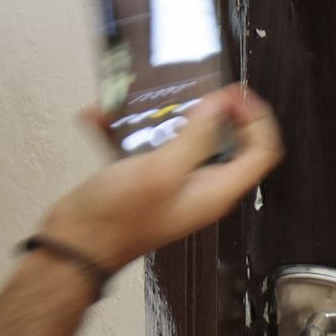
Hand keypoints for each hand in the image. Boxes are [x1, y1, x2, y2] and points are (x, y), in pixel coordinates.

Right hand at [39, 84, 282, 272]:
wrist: (74, 246)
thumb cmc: (116, 220)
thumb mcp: (162, 171)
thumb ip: (196, 137)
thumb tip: (220, 106)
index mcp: (215, 190)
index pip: (261, 151)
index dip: (256, 118)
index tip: (233, 94)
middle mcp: (199, 187)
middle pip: (228, 141)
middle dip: (212, 110)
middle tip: (198, 89)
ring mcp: (172, 182)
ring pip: (184, 138)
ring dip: (165, 115)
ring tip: (146, 97)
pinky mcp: (144, 178)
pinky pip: (146, 144)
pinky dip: (127, 128)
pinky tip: (102, 116)